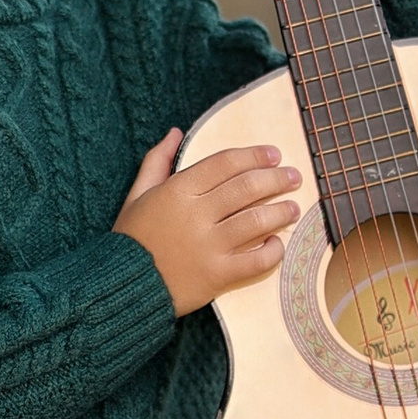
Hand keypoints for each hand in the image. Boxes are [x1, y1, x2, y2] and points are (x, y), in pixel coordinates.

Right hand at [114, 128, 301, 317]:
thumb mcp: (137, 194)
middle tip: (293, 177)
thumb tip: (174, 132)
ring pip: (257, 221)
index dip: (254, 155)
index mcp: (178, 191)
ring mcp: (209, 246)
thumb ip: (157, 161)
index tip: (274, 155)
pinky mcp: (218, 275)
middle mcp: (196, 215)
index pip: (226, 163)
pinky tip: (277, 243)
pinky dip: (272, 250)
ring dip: (282, 211)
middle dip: (277, 179)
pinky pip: (256, 260)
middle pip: (248, 188)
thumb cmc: (133, 238)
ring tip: (294, 207)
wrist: (123, 285)